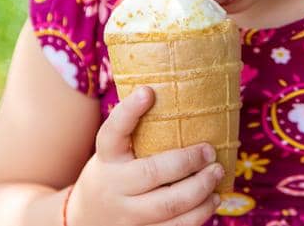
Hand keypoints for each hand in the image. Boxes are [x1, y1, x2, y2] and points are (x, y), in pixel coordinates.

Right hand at [65, 86, 224, 225]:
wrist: (87, 217)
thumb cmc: (112, 174)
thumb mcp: (113, 154)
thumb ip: (135, 135)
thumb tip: (172, 96)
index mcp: (106, 158)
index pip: (112, 132)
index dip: (128, 111)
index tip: (148, 91)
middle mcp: (114, 186)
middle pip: (151, 173)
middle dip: (187, 161)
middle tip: (209, 150)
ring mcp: (128, 213)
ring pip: (168, 205)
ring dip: (200, 188)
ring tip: (216, 173)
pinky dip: (200, 214)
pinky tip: (213, 199)